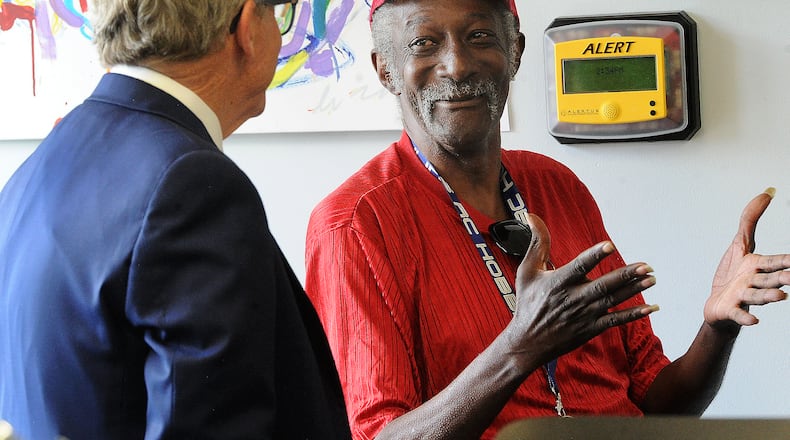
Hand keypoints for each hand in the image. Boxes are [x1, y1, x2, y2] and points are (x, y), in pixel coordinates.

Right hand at [505, 214, 656, 366]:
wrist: (527, 341)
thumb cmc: (528, 303)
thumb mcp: (527, 271)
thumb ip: (537, 243)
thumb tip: (531, 216)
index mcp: (558, 282)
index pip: (579, 266)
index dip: (595, 256)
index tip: (610, 246)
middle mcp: (573, 298)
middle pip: (604, 285)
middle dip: (626, 275)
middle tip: (646, 266)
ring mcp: (584, 315)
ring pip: (613, 300)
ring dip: (634, 290)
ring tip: (652, 279)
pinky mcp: (591, 328)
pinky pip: (615, 320)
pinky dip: (633, 314)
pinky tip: (650, 308)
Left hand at [705, 188, 789, 328]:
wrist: (717, 304)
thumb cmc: (732, 274)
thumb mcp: (740, 243)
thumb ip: (751, 219)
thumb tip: (767, 193)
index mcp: (758, 267)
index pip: (776, 262)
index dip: (787, 261)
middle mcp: (754, 282)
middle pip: (769, 279)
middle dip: (781, 278)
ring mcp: (742, 297)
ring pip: (757, 296)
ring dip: (769, 297)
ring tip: (781, 297)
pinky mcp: (730, 310)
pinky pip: (738, 314)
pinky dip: (745, 318)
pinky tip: (754, 321)